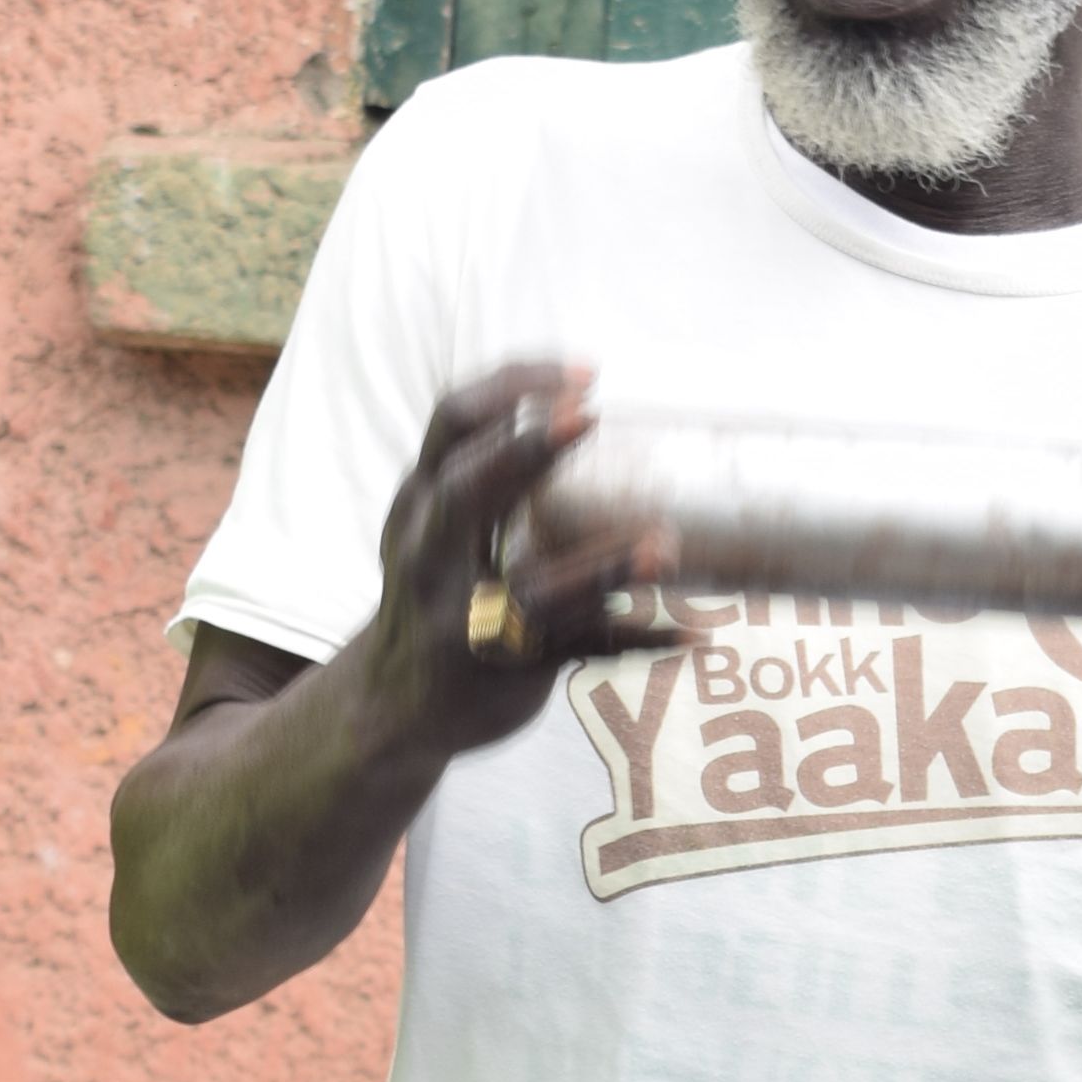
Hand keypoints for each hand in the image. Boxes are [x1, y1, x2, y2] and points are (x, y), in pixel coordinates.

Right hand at [344, 361, 646, 758]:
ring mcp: (463, 617)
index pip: (454, 422)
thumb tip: (578, 401)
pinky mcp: (501, 668)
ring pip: (533, 589)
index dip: (512, 387)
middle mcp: (431, 554)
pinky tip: (692, 633)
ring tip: (663, 546)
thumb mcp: (441, 526)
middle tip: (591, 416)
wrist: (390, 705)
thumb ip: (493, 473)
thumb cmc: (437, 591)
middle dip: (525, 451)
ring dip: (602, 567)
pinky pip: (577, 651)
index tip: (587, 376)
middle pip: (466, 491)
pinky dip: (637, 640)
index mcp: (422, 502)